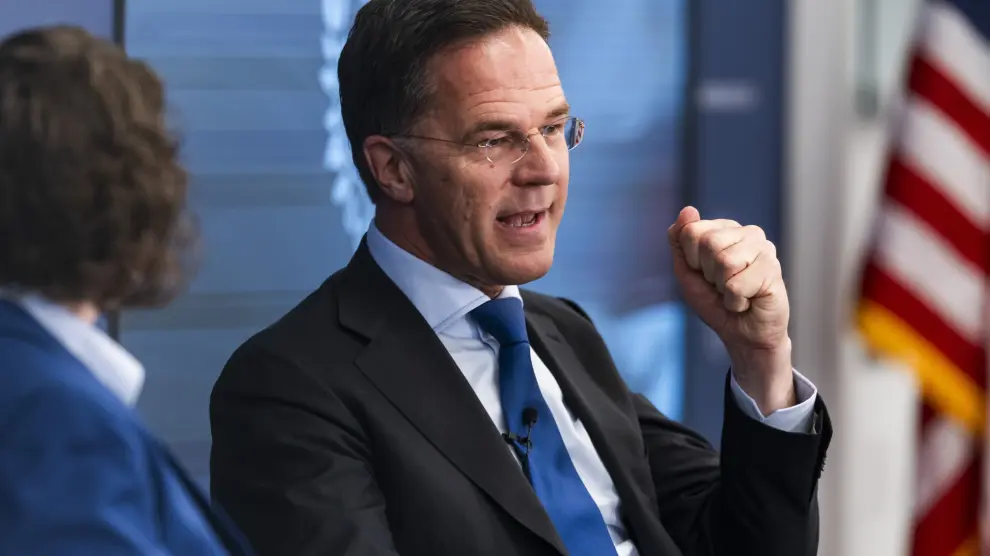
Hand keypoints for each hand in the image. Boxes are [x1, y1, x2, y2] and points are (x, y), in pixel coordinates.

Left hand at [668, 206, 794, 413]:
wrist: (742, 335)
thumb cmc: (715, 303)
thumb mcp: (687, 272)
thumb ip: (680, 241)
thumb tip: (688, 209)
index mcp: (724, 229)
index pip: (692, 231)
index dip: (691, 260)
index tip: (704, 274)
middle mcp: (748, 232)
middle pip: (709, 243)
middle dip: (708, 274)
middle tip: (722, 286)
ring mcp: (764, 249)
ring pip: (725, 262)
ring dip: (723, 288)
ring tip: (736, 292)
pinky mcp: (774, 270)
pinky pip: (738, 285)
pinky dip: (736, 301)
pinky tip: (748, 300)